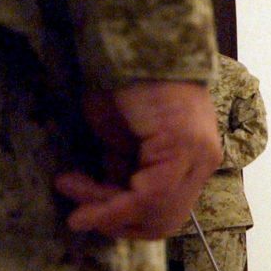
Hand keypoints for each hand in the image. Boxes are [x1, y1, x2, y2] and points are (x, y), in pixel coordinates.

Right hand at [54, 81, 221, 238]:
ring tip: (68, 186)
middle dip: (115, 222)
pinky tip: (78, 192)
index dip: (125, 221)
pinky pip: (149, 197)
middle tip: (77, 210)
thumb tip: (109, 206)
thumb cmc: (125, 85)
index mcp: (193, 161)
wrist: (133, 48)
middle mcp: (203, 161)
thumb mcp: (119, 140)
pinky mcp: (183, 149)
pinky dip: (111, 204)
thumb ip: (123, 174)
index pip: (166, 214)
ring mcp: (197, 156)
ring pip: (155, 212)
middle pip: (164, 221)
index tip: (84, 211)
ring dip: (105, 210)